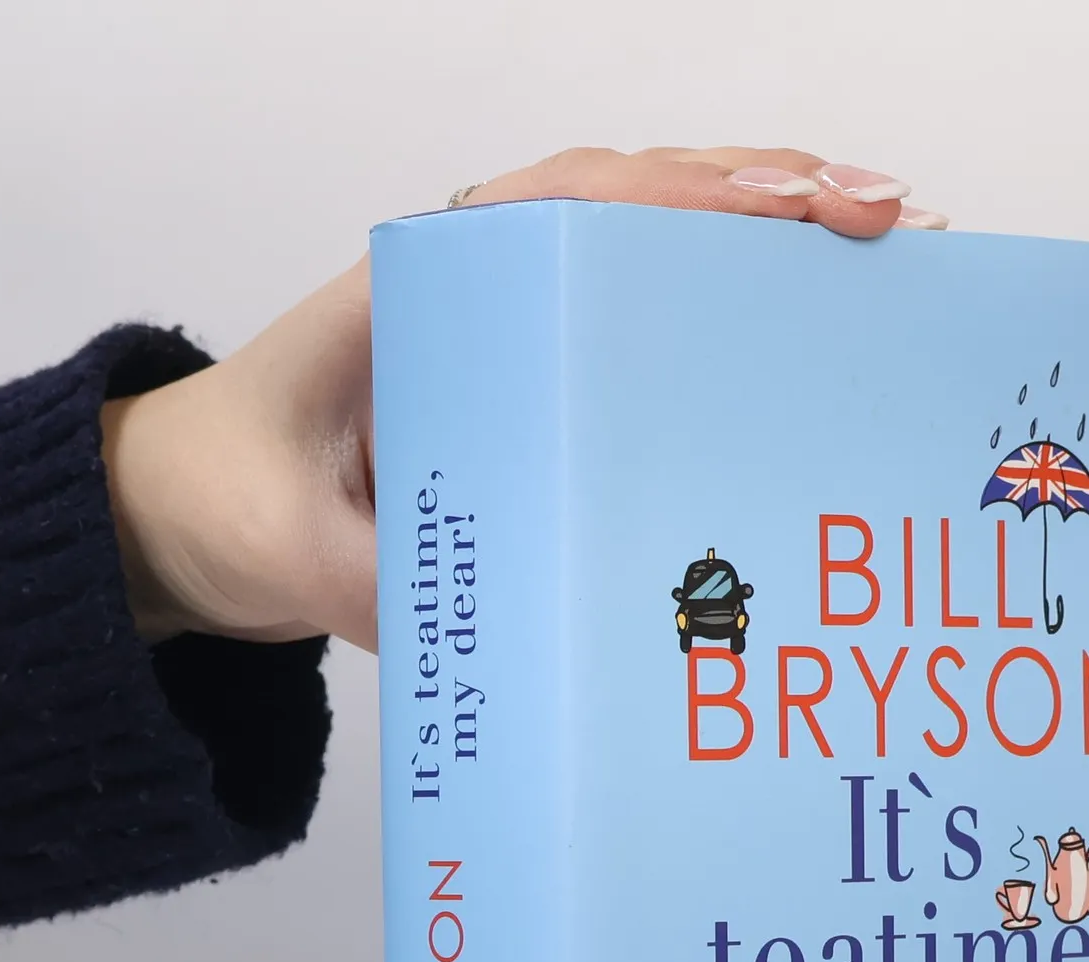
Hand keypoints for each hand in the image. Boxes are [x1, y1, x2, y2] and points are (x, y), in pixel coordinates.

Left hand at [101, 147, 943, 653]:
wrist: (194, 514)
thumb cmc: (231, 497)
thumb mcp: (288, 547)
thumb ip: (377, 581)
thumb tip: (512, 636)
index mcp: (423, 288)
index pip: (570, 203)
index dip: (687, 197)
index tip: (787, 207)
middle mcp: (486, 285)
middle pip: (647, 201)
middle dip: (773, 197)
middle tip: (890, 220)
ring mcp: (523, 330)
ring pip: (666, 252)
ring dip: (778, 249)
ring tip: (894, 257)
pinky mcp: (546, 388)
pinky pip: (653, 331)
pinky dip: (741, 324)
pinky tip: (822, 342)